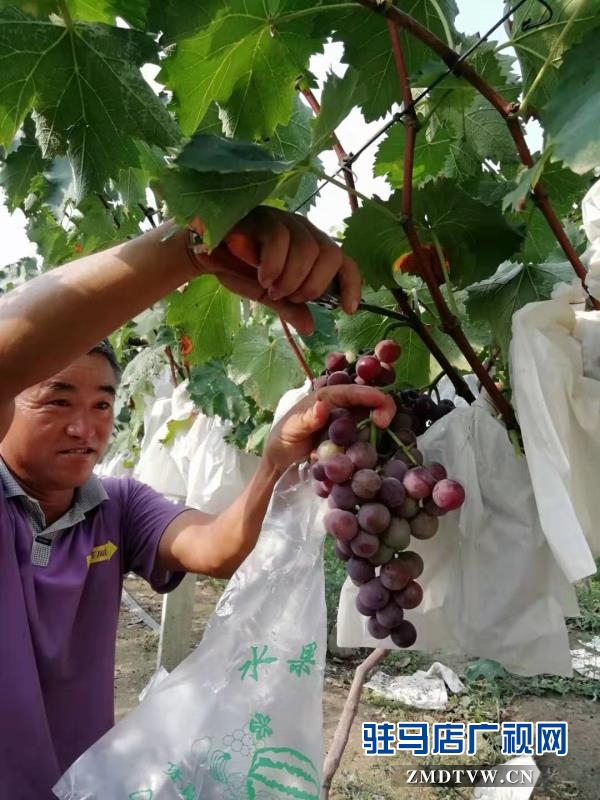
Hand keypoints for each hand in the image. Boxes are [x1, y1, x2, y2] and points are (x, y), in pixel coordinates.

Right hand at [191, 207, 360, 335]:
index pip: (345, 262)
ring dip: (291, 278)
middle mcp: (305, 232)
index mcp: (312, 249)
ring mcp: (285, 221)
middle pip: (331, 255)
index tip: (348, 310)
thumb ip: (290, 307)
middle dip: (313, 285)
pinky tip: (263, 277)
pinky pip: (280, 240)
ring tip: (271, 288)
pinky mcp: (264, 217)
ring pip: (308, 249)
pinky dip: (274, 264)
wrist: (205, 254)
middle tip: (290, 296)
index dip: (352, 285)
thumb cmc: (240, 270)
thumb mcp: (268, 294)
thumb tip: (310, 328)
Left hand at [263, 385, 395, 476]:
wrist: (281, 458)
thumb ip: (306, 419)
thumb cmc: (283, 439)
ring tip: (385, 424)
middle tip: (384, 420)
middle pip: (364, 396)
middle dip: (380, 401)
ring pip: (369, 408)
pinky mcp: (348, 431)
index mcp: (323, 397)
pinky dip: (376, 424)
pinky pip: (366, 424)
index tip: (381, 400)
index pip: (347, 392)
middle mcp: (336, 403)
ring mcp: (344, 417)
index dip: (366, 393)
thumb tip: (322, 406)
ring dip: (381, 412)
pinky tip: (383, 432)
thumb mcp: (291, 429)